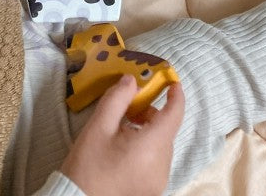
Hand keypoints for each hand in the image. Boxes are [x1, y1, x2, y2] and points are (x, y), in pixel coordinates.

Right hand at [60, 75, 184, 195]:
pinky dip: (147, 150)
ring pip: (161, 147)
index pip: (174, 116)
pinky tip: (124, 149)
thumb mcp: (99, 126)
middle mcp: (162, 166)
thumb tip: (132, 80)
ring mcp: (159, 182)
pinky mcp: (152, 191)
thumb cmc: (88, 164)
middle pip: (166, 131)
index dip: (176, 96)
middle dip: (151, 115)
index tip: (172, 82)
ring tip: (122, 131)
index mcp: (152, 147)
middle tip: (128, 109)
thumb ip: (118, 98)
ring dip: (148, 133)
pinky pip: (156, 162)